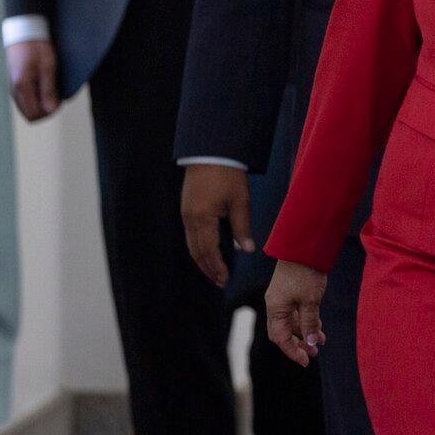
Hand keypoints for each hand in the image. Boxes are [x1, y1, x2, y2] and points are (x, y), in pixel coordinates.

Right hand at [6, 39, 58, 121]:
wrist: (24, 32)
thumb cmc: (37, 47)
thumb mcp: (48, 67)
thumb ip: (49, 89)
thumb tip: (51, 110)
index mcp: (21, 86)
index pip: (34, 114)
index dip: (50, 112)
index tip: (60, 100)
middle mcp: (14, 90)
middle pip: (30, 115)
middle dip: (46, 111)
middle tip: (57, 98)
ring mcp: (13, 88)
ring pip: (27, 109)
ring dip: (41, 105)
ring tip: (52, 91)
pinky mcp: (15, 84)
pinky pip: (25, 100)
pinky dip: (36, 99)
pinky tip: (45, 88)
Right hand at [181, 164, 252, 287]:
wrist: (211, 152)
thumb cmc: (228, 174)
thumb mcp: (240, 200)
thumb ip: (242, 227)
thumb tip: (248, 250)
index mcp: (203, 218)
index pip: (209, 251)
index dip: (217, 267)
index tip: (225, 280)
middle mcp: (190, 219)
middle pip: (197, 252)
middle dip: (208, 268)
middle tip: (220, 282)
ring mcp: (186, 214)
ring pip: (191, 245)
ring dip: (202, 260)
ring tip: (214, 272)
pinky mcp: (186, 209)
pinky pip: (190, 235)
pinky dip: (198, 248)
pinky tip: (207, 252)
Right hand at [265, 260, 327, 366]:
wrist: (304, 245)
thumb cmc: (306, 272)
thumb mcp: (311, 300)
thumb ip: (310, 323)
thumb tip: (312, 343)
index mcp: (275, 308)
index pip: (280, 338)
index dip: (293, 351)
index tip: (305, 361)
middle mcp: (275, 305)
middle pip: (283, 332)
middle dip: (298, 344)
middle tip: (314, 354)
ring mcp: (282, 297)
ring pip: (291, 322)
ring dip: (305, 332)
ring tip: (322, 341)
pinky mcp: (290, 291)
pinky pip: (296, 312)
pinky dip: (306, 320)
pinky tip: (319, 326)